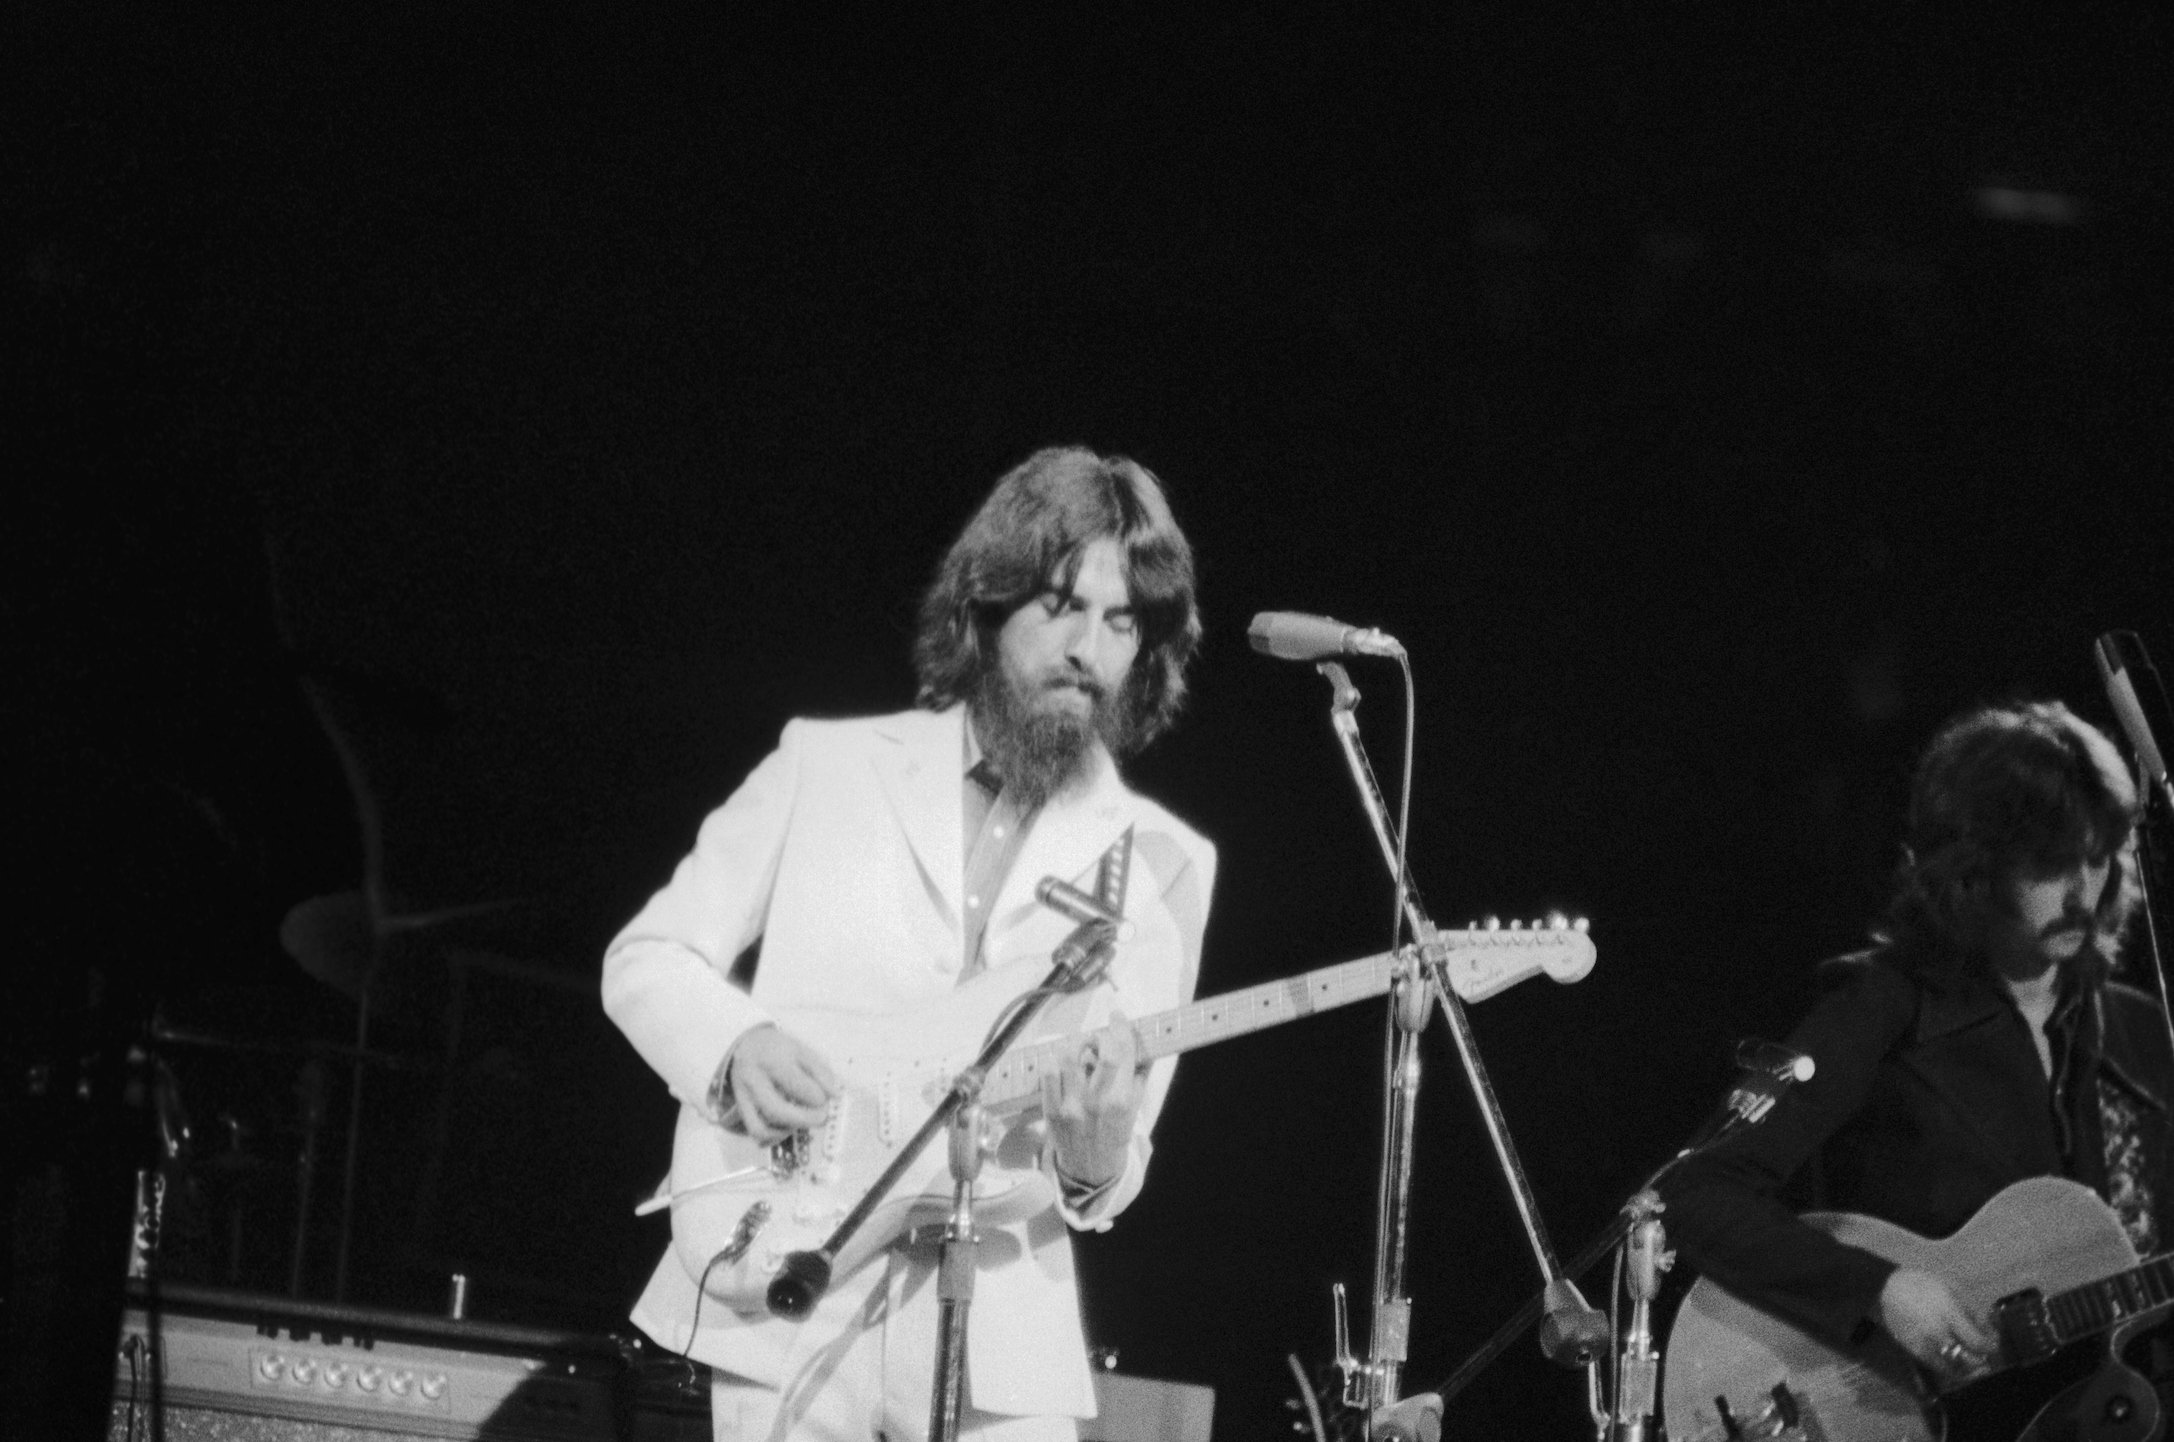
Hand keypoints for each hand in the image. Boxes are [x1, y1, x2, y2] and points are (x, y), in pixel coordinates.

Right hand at [724, 1024, 836, 1141]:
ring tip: (803, 1121)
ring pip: (762, 1127)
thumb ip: (821, 1071)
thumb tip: (835, 1095)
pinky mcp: (741, 1108)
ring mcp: (744, 1096)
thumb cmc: (779, 1049)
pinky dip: (774, 1136)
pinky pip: (756, 1132)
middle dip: (804, 1120)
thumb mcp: (802, 1050)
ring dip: (788, 1130)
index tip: (827, 1097)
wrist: (745, 1044)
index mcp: (771, 1060)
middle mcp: (753, 1079)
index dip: (818, 1096)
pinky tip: (789, 1126)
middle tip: (821, 1117)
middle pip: (776, 1111)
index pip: (797, 1085)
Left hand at [1041, 1017, 1145, 1190]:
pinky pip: (1047, 1073)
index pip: (1122, 1052)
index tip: (1117, 1017)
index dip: (1120, 1028)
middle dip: (1099, 1034)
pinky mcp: (1051, 1110)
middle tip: (1099, 1035)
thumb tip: (1141, 1046)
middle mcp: (1096, 1102)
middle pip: (1099, 1051)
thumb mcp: (1134, 1110)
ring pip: (1068, 1057)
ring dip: (1075, 1044)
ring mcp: (1070, 1106)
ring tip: (1080, 1047)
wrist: (1091, 1171)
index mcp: (1121, 1101)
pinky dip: (1055, 1060)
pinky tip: (1063, 1062)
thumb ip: (1138, 1077)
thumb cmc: (1114, 1136)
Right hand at [1876, 1267, 1996, 1380]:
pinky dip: (1951, 1369)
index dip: (1990, 1346)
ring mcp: (1926, 1344)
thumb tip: (1989, 1330)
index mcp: (1949, 1314)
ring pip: (1955, 1367)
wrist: (1886, 1289)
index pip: (1977, 1341)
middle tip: (1985, 1355)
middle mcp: (1939, 1332)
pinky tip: (1955, 1364)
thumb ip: (1972, 1309)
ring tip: (1973, 1363)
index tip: (1993, 1345)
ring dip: (1968, 1368)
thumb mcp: (1952, 1287)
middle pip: (1969, 1358)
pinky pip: (1938, 1367)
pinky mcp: (1915, 1351)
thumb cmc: (1922, 1284)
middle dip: (1981, 1359)